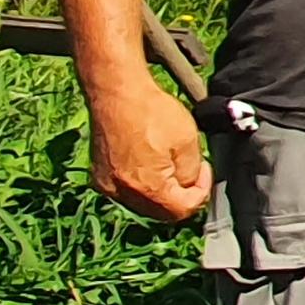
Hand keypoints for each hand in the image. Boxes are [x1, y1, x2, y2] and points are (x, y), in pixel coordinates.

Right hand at [89, 83, 208, 222]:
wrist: (117, 93)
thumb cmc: (151, 111)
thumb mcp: (187, 141)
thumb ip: (192, 172)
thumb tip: (190, 185)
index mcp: (147, 187)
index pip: (181, 210)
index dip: (200, 192)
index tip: (205, 171)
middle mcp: (123, 193)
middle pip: (161, 211)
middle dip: (181, 194)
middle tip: (192, 170)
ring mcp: (108, 186)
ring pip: (144, 202)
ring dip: (161, 190)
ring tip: (170, 162)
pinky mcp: (100, 177)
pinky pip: (127, 190)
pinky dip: (142, 183)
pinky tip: (150, 161)